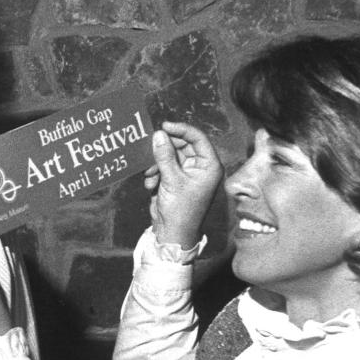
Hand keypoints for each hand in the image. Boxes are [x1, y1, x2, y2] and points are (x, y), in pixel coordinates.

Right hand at [144, 121, 222, 247]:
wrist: (173, 233)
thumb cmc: (180, 209)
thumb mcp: (171, 180)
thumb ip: (164, 155)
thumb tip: (158, 134)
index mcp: (209, 165)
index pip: (197, 138)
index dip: (181, 129)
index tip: (164, 126)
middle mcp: (201, 167)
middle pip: (182, 145)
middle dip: (165, 148)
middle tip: (151, 148)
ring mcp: (188, 173)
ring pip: (171, 156)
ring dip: (157, 163)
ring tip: (151, 174)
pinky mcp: (176, 180)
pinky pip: (164, 167)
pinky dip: (156, 172)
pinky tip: (151, 184)